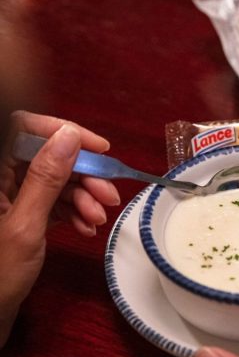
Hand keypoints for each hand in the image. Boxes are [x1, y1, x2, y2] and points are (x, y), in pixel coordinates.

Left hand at [0, 110, 119, 346]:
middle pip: (48, 155)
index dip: (63, 131)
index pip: (24, 128)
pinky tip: (86, 228)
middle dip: (82, 175)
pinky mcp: (23, 211)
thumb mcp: (25, 225)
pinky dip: (74, 211)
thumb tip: (70, 136)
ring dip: (83, 197)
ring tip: (97, 220)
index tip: (99, 149)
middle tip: (109, 197)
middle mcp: (1, 177)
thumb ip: (46, 178)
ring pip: (56, 179)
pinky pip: (54, 200)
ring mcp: (11, 194)